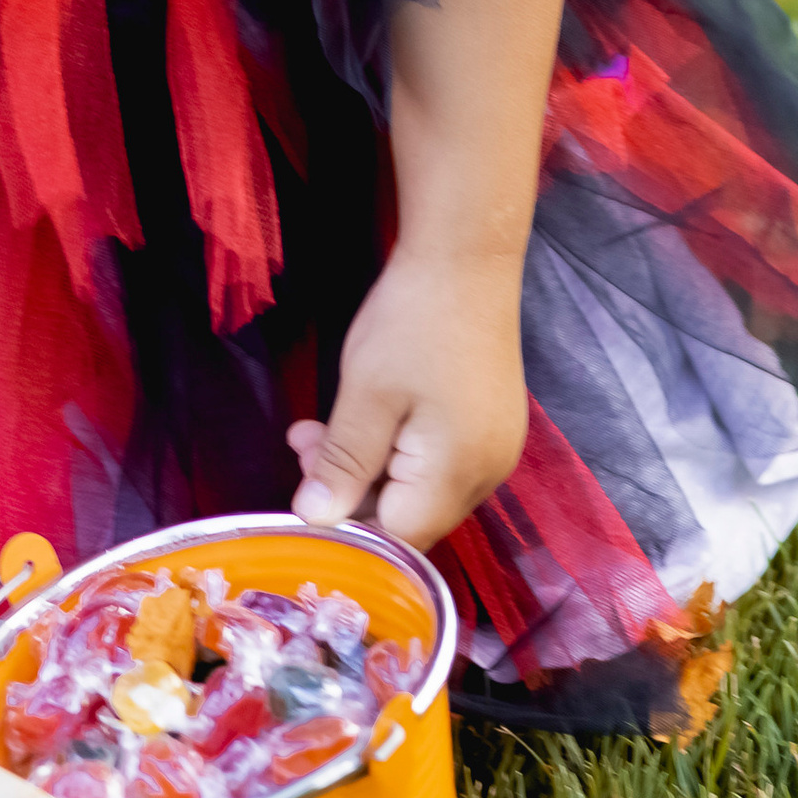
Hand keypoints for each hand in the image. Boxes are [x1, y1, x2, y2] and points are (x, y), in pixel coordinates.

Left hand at [288, 250, 528, 548]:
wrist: (467, 259)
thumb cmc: (412, 323)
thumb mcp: (366, 394)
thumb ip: (343, 464)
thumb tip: (315, 520)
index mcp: (459, 474)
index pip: (398, 538)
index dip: (346, 523)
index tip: (304, 484)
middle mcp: (487, 475)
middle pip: (411, 516)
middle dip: (352, 490)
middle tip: (303, 446)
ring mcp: (494, 449)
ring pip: (420, 487)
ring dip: (368, 466)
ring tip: (318, 428)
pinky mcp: (490, 426)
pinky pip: (438, 461)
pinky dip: (397, 449)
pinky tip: (365, 417)